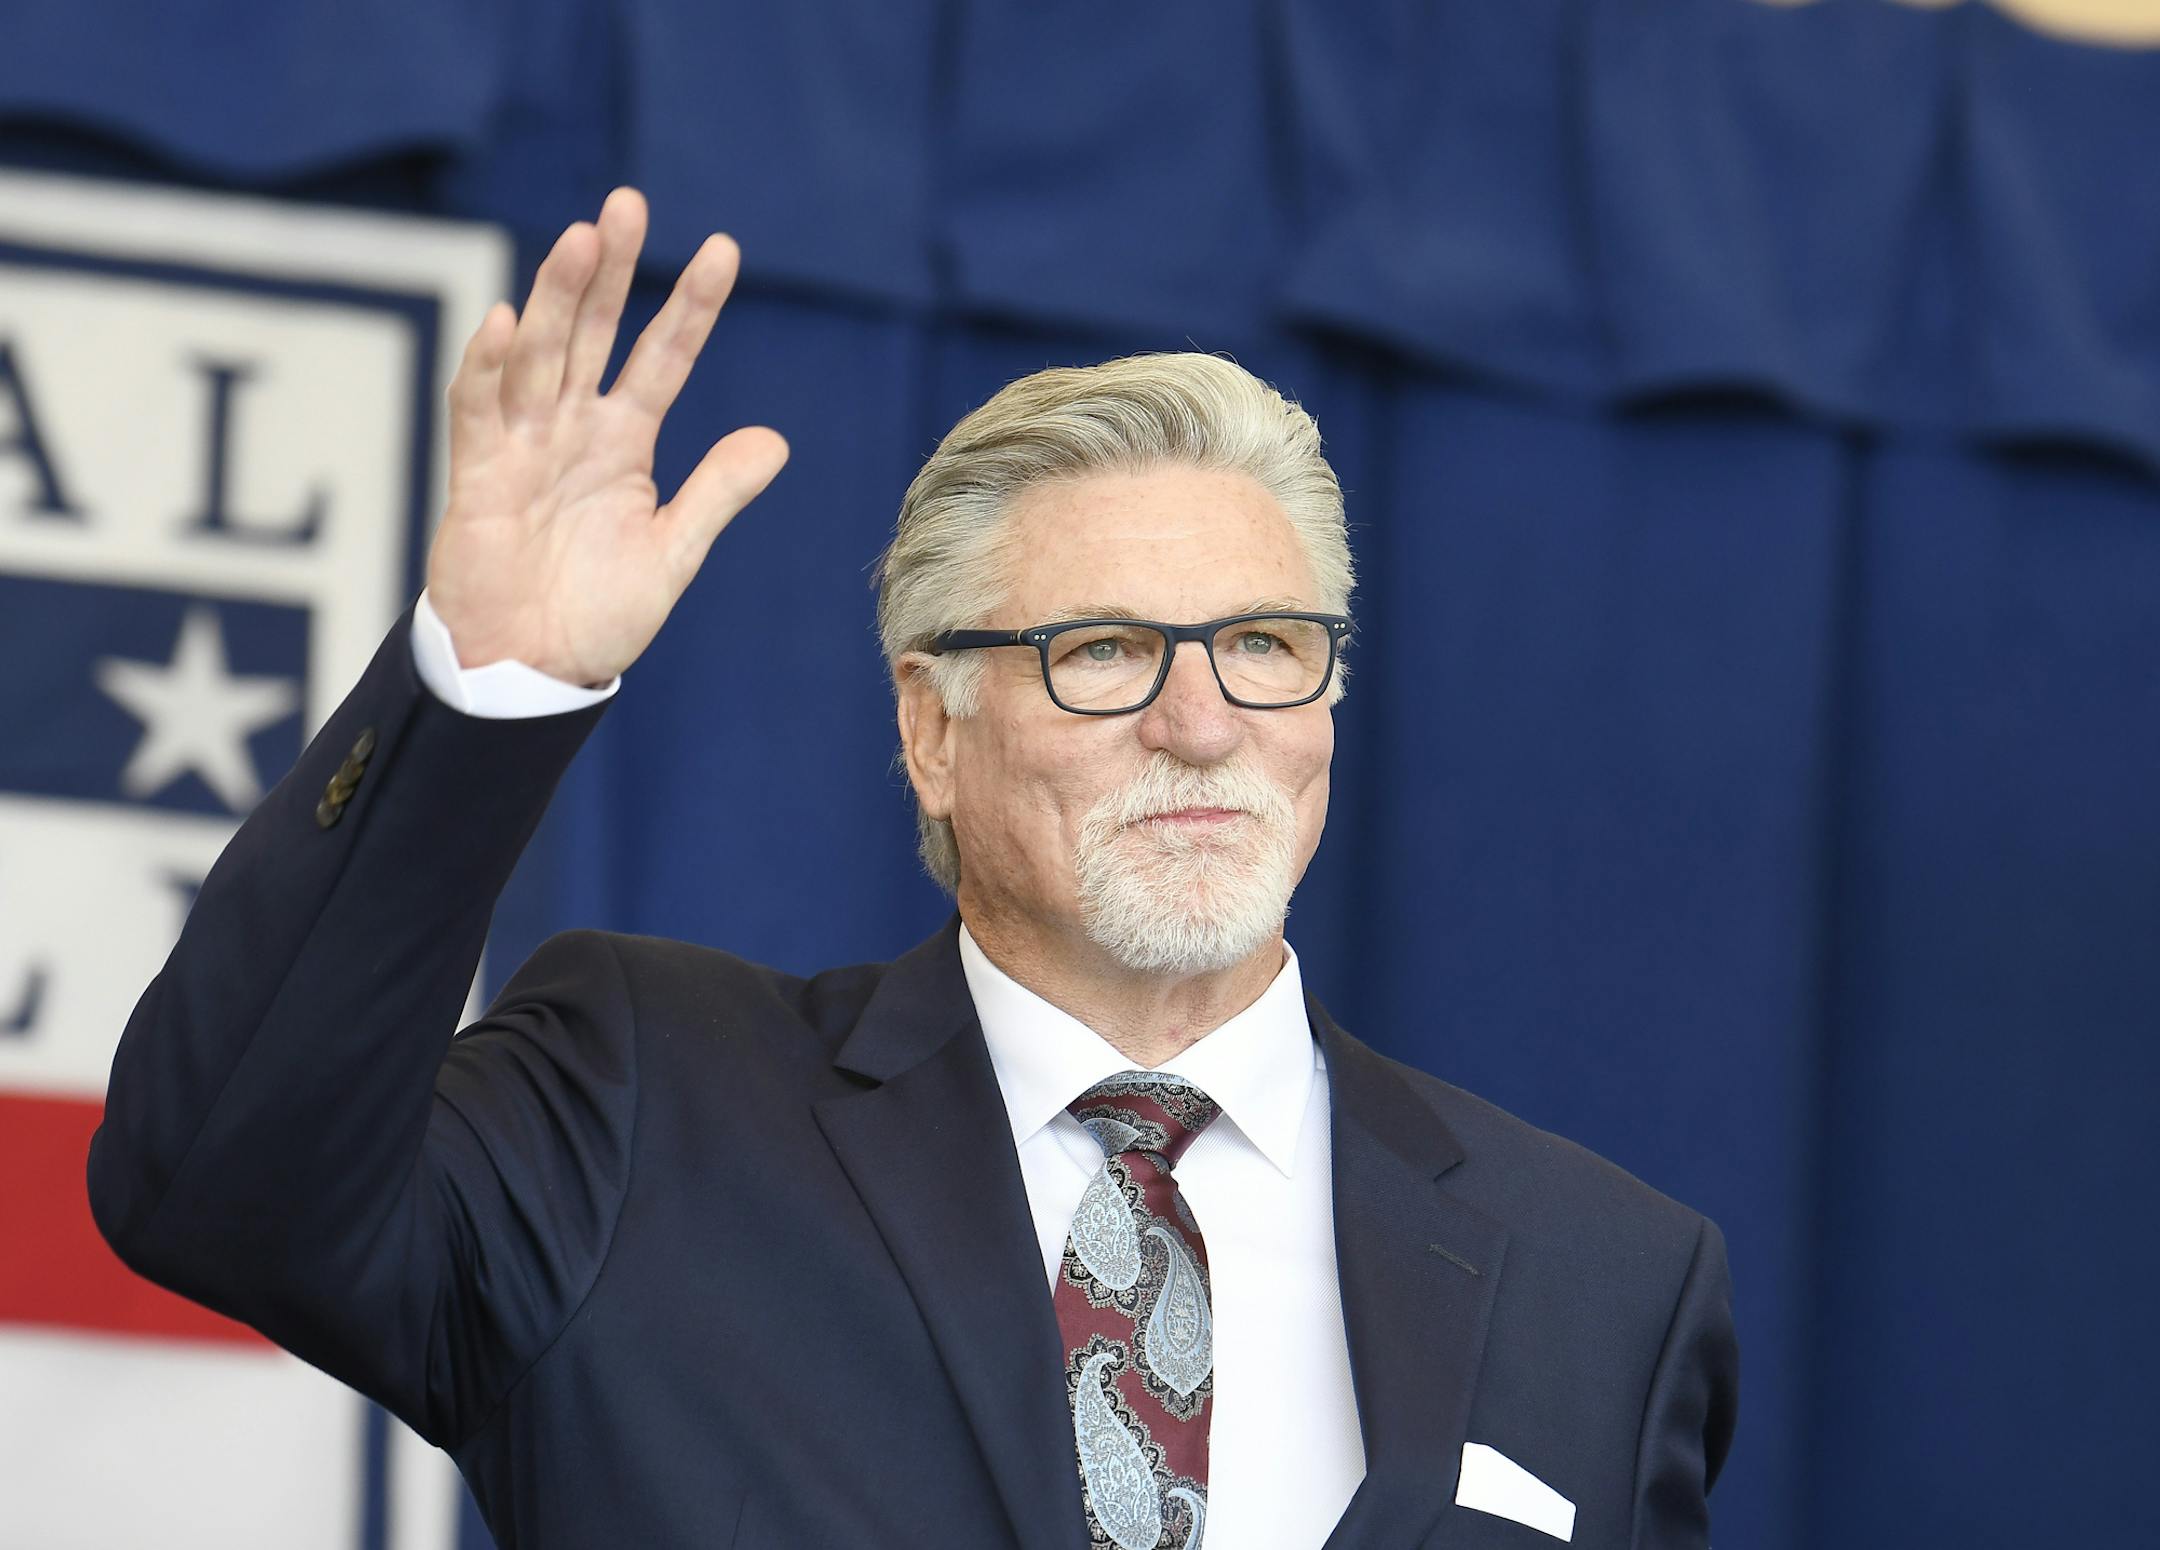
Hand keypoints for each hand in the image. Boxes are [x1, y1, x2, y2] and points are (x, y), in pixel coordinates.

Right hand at [425, 188, 788, 684]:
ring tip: (582, 239)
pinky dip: (489, 367)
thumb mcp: (672, 553)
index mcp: (624, 443)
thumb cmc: (596, 615)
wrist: (531, 671)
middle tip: (628, 204)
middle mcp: (572, 430)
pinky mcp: (477, 477)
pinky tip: (507, 319)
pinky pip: (480, 411)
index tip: (723, 251)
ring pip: (540, 355)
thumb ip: (715, 494)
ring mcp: (522, 447)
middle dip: (610, 270)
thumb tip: (775, 440)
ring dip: (558, 297)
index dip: (690, 308)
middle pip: (593, 333)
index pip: (662, 358)